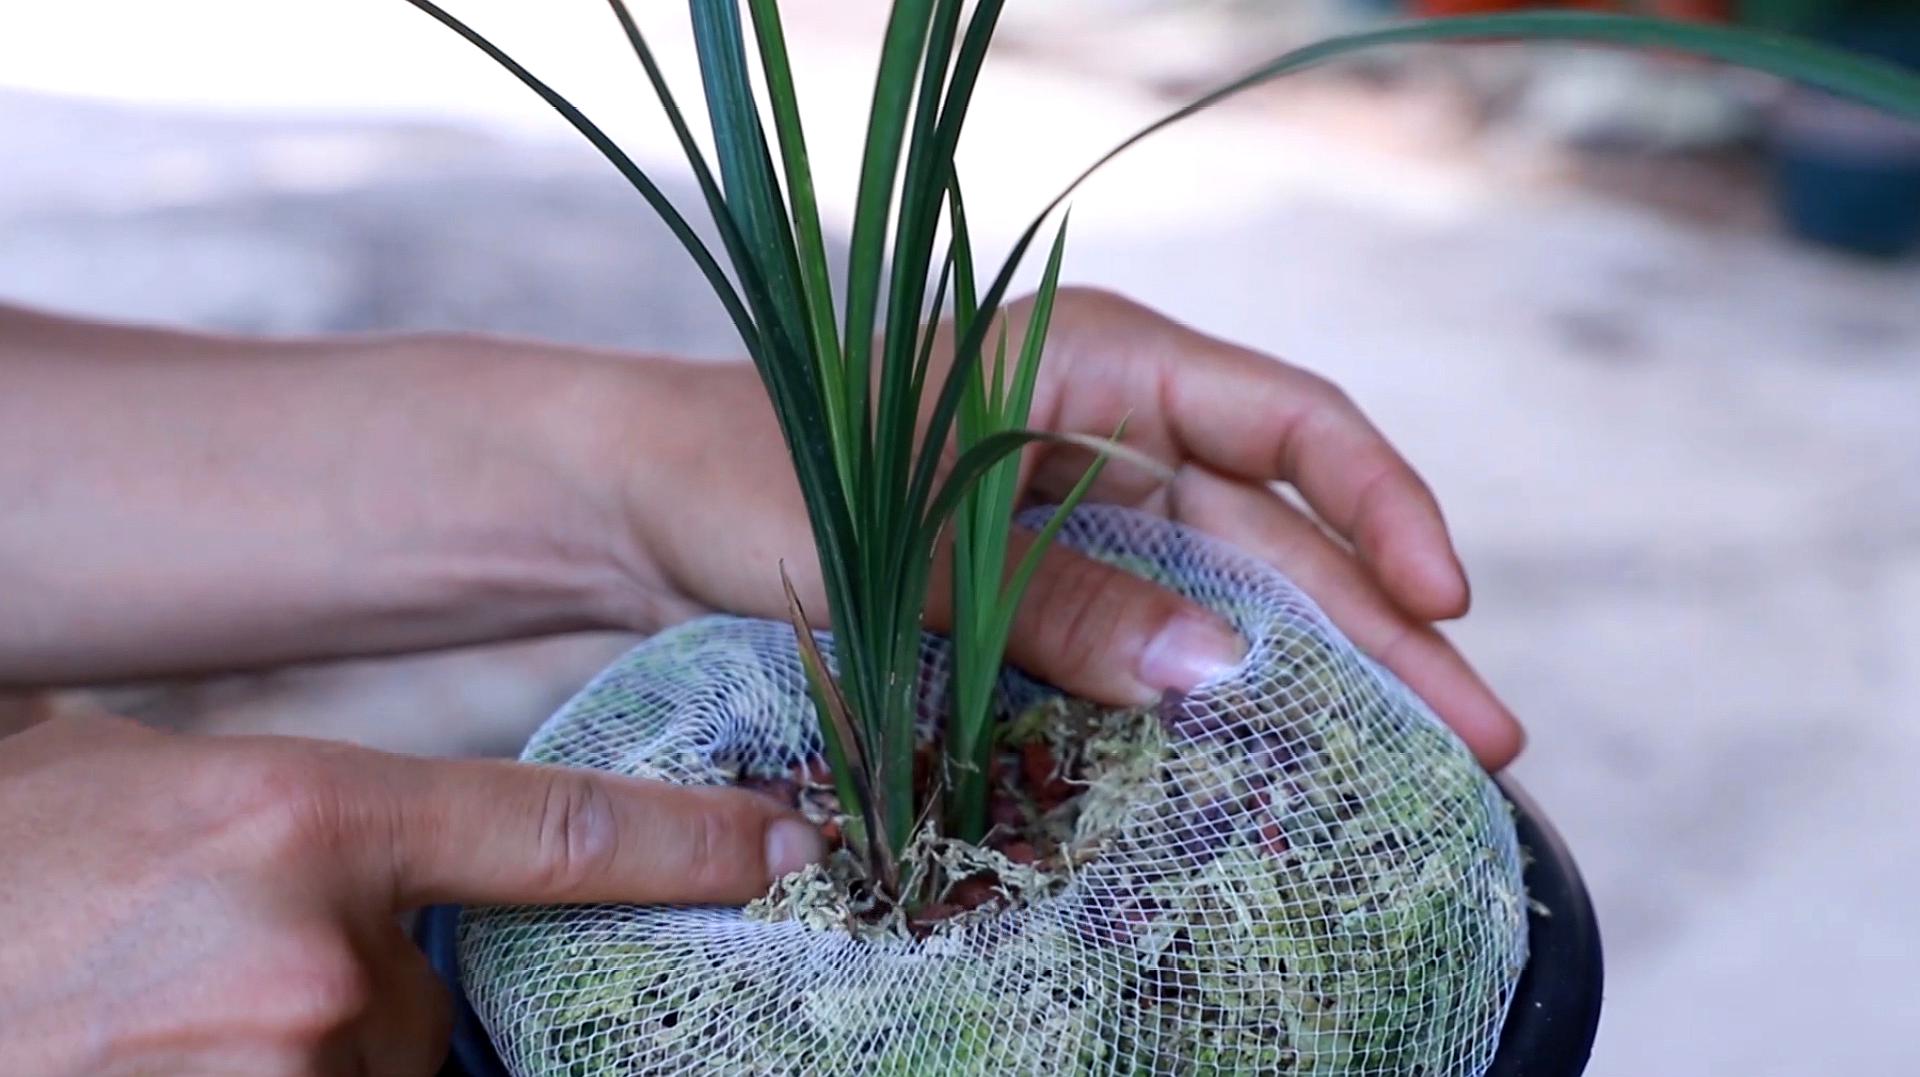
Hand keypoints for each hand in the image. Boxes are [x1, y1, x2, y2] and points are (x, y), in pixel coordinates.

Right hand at [0, 712, 823, 1075]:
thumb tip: (404, 861)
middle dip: (370, 1005)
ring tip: (173, 1015)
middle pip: (431, 1006)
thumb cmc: (4, 854)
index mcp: (305, 816)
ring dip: (304, 1060)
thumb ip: (300, 822)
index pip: (561, 831)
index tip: (790, 845)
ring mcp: (276, 1067)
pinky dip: (268, 1075)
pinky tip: (171, 1043)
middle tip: (234, 979)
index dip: (692, 845)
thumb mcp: (149, 785)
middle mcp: (315, 956)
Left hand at [621, 288, 1522, 768]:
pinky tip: (1271, 767)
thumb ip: (1054, 595)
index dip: (1379, 502)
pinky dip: (1211, 704)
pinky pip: (1154, 644)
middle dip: (1382, 629)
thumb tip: (1216, 674)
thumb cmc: (748, 472)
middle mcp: (1105, 434)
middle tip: (1484, 738)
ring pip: (1229, 598)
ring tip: (1416, 766)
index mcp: (1090, 363)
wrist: (639, 508)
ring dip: (1318, 680)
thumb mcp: (900, 536)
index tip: (1447, 596)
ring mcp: (1079, 516)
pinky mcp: (1044, 591)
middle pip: (1278, 529)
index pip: (1282, 418)